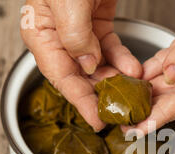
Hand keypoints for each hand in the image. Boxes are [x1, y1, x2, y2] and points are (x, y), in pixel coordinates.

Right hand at [21, 0, 141, 130]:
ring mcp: (79, 30)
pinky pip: (110, 48)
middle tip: (122, 110)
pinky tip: (133, 69)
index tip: (98, 120)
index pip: (61, 77)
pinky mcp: (97, 22)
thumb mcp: (67, 0)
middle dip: (102, 94)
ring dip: (116, 79)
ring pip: (97, 65)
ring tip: (133, 90)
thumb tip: (87, 64)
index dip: (81, 101)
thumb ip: (75, 35)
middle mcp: (58, 35)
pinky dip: (122, 60)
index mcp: (41, 33)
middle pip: (80, 76)